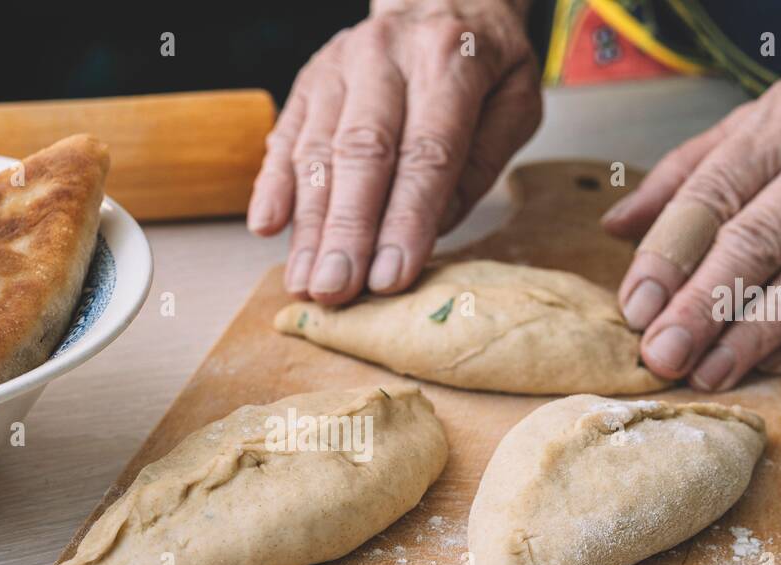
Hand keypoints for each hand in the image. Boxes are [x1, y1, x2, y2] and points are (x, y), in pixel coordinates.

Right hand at [248, 0, 539, 305]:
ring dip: (308, 225)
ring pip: (318, 152)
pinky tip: (265, 227)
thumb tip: (430, 229)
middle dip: (347, 231)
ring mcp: (338, 68)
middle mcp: (385, 58)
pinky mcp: (307, 83)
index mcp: (448, 60)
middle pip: (362, 154)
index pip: (426, 153)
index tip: (391, 277)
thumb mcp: (515, 104)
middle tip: (336, 291)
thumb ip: (479, 165)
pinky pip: (285, 136)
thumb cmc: (481, 67)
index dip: (407, 220)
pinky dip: (272, 184)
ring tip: (305, 283)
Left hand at [602, 60, 780, 390]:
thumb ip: (686, 174)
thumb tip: (617, 226)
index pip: (710, 196)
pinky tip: (770, 363)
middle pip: (753, 242)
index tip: (634, 306)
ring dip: (748, 336)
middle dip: (699, 307)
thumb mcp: (763, 127)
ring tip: (706, 372)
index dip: (667, 257)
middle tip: (661, 354)